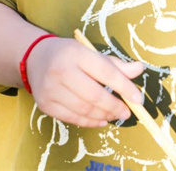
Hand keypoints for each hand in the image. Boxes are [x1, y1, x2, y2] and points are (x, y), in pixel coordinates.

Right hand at [25, 36, 144, 126]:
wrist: (36, 58)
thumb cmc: (70, 54)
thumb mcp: (91, 53)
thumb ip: (115, 64)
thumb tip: (139, 69)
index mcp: (76, 53)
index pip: (105, 72)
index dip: (124, 87)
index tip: (138, 98)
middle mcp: (61, 71)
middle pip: (94, 95)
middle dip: (114, 106)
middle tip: (127, 112)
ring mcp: (51, 90)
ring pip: (84, 109)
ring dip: (104, 115)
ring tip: (115, 115)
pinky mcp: (45, 105)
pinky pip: (72, 118)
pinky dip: (89, 122)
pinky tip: (101, 120)